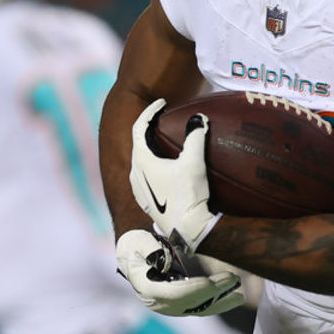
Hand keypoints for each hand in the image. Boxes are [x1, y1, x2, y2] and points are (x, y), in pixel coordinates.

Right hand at [115, 229, 243, 315]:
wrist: (130, 253)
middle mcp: (157, 302)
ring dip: (220, 302)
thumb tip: (166, 264)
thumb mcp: (137, 241)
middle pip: (190, 303)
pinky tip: (231, 296)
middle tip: (235, 280)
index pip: (174, 293)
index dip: (195, 289)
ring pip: (197, 309)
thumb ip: (149, 250)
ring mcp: (168, 306)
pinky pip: (198, 307)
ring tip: (240, 295)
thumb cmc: (135, 243)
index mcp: (146, 286)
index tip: (214, 282)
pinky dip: (216, 302)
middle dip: (214, 293)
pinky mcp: (177, 305)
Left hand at [129, 99, 220, 253]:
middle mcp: (134, 174)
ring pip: (139, 160)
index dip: (150, 111)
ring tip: (163, 140)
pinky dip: (152, 162)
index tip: (162, 102)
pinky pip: (144, 174)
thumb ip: (196, 136)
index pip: (140, 127)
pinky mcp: (146, 200)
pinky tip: (165, 166)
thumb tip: (199, 118)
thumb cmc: (188, 195)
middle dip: (149, 127)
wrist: (187, 231)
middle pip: (138, 143)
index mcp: (141, 161)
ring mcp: (138, 189)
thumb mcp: (194, 162)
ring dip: (150, 146)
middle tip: (163, 117)